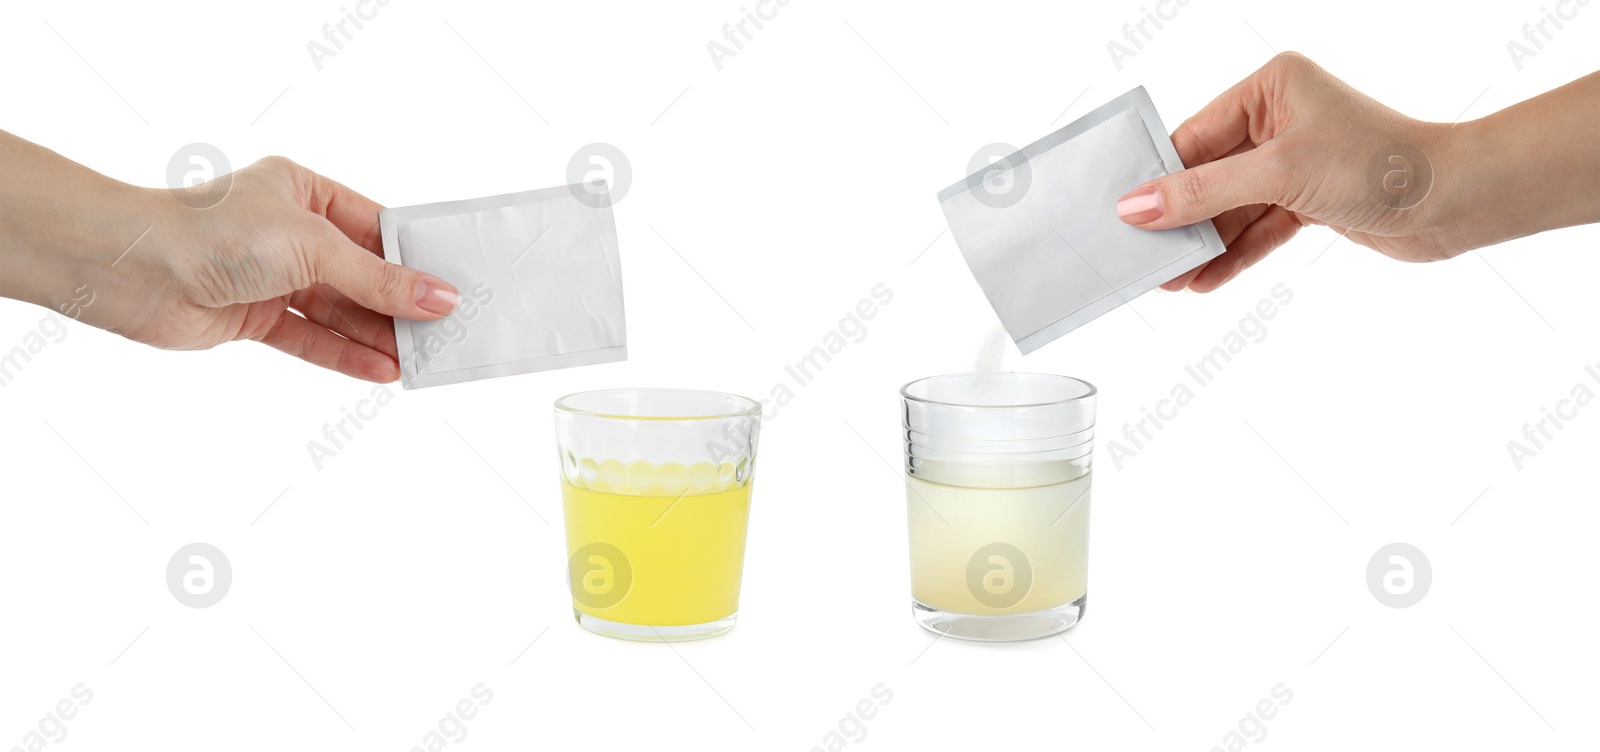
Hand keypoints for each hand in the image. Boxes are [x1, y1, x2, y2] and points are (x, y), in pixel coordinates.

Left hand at [0, 136, 459, 382]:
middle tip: (447, 331)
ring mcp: (271, 275)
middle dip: (400, 304)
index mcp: (304, 190)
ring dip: (377, 335)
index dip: (416, 258)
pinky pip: (310, 337)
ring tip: (422, 359)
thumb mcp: (314, 248)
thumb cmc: (213, 232)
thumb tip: (441, 298)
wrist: (131, 268)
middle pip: (361, 273)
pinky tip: (382, 370)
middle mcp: (289, 230)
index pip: (377, 226)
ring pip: (339, 310)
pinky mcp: (252, 315)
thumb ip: (380, 280)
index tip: (456, 285)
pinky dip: (344, 354)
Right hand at [1116, 53, 1599, 291]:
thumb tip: (1135, 207)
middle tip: (1139, 255)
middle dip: (1178, 220)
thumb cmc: (1379, 164)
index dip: (1157, 179)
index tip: (1119, 214)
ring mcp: (1294, 161)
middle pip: (1207, 175)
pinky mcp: (1309, 199)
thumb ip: (1201, 194)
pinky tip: (1202, 281)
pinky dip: (1233, 255)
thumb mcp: (1277, 174)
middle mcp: (1280, 119)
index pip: (1193, 136)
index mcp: (1270, 87)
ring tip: (1166, 280)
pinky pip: (1257, 229)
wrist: (1457, 200)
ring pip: (1230, 208)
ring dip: (1202, 245)